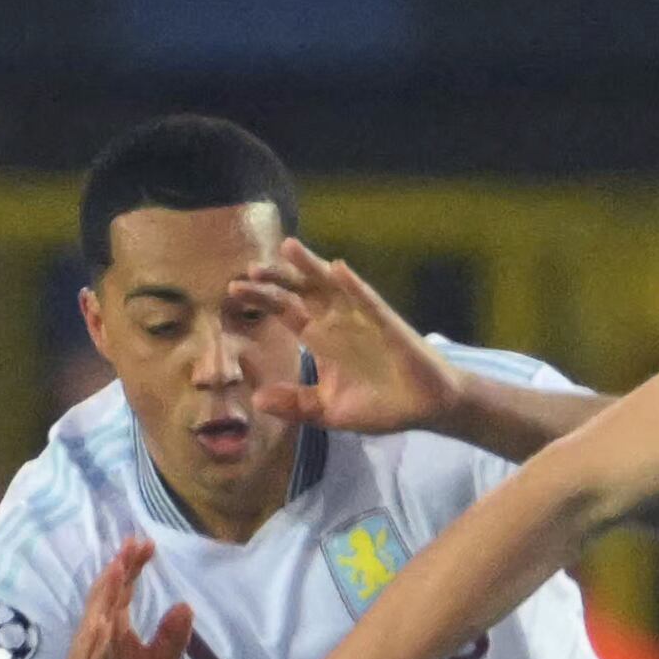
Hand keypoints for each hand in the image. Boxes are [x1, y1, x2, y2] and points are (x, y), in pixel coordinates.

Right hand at [58, 540, 198, 658]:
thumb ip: (171, 640)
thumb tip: (184, 604)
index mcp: (115, 636)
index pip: (122, 595)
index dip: (133, 570)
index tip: (147, 544)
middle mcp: (96, 643)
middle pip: (106, 601)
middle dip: (118, 572)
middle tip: (132, 544)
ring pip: (92, 624)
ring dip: (103, 597)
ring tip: (116, 570)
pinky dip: (91, 641)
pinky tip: (100, 622)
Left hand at [240, 242, 466, 438]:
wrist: (424, 408)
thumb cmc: (379, 405)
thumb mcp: (327, 411)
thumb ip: (294, 404)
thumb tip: (257, 399)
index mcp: (321, 338)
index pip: (285, 310)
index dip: (262, 298)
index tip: (234, 290)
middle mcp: (337, 321)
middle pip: (301, 290)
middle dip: (277, 278)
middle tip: (251, 269)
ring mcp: (362, 318)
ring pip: (331, 284)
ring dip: (311, 266)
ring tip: (288, 247)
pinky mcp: (387, 324)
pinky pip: (368, 300)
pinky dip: (353, 285)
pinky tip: (338, 269)